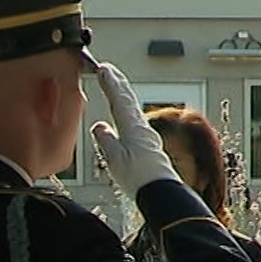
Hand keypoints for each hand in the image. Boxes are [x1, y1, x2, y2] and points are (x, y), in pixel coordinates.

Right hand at [89, 62, 180, 195]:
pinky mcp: (149, 148)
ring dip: (123, 95)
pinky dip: (128, 112)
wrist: (161, 193)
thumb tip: (99, 127)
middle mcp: (142, 128)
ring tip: (116, 87)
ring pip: (133, 109)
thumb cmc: (140, 178)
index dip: (110, 82)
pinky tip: (126, 119)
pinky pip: (135, 122)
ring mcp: (147, 137)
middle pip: (129, 99)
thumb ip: (106, 140)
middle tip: (109, 70)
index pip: (119, 98)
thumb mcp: (115, 158)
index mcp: (133, 126)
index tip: (103, 68)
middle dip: (118, 83)